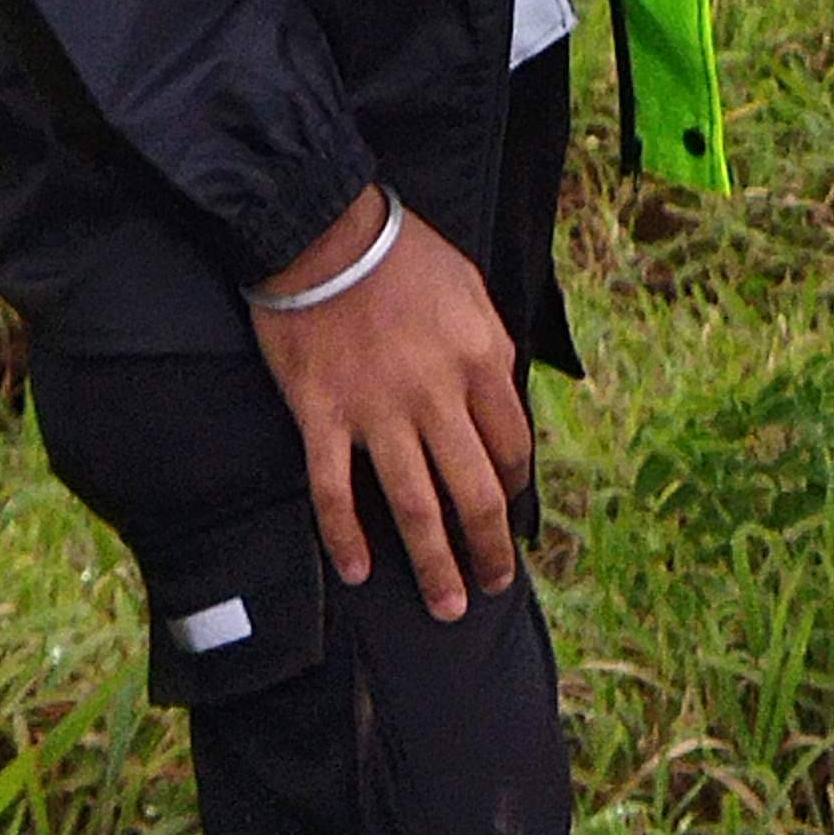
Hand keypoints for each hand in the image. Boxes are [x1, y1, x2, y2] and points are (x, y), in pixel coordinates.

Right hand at [245, 193, 535, 614]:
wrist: (320, 229)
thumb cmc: (398, 255)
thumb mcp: (470, 288)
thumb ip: (489, 349)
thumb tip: (501, 403)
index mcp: (478, 359)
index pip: (512, 447)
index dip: (514, 488)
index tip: (507, 508)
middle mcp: (435, 394)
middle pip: (475, 492)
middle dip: (489, 549)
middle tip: (494, 585)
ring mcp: (376, 410)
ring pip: (415, 506)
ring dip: (435, 564)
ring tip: (447, 605)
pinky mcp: (322, 415)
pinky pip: (335, 491)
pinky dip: (347, 537)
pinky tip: (358, 573)